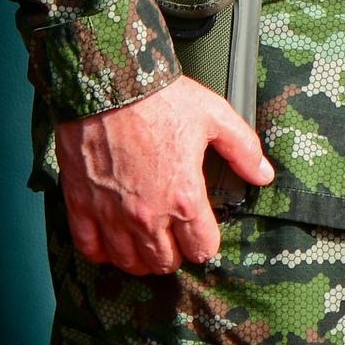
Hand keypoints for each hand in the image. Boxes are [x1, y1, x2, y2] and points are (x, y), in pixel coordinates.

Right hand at [52, 76, 272, 274]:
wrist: (107, 81)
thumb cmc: (158, 98)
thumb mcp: (214, 116)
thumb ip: (243, 149)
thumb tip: (263, 174)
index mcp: (184, 197)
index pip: (203, 249)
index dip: (205, 243)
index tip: (201, 232)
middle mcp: (148, 214)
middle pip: (166, 263)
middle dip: (175, 254)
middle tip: (174, 237)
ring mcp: (112, 213)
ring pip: (130, 262)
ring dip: (141, 257)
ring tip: (145, 242)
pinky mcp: (81, 204)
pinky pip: (90, 248)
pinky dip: (101, 251)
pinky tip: (110, 241)